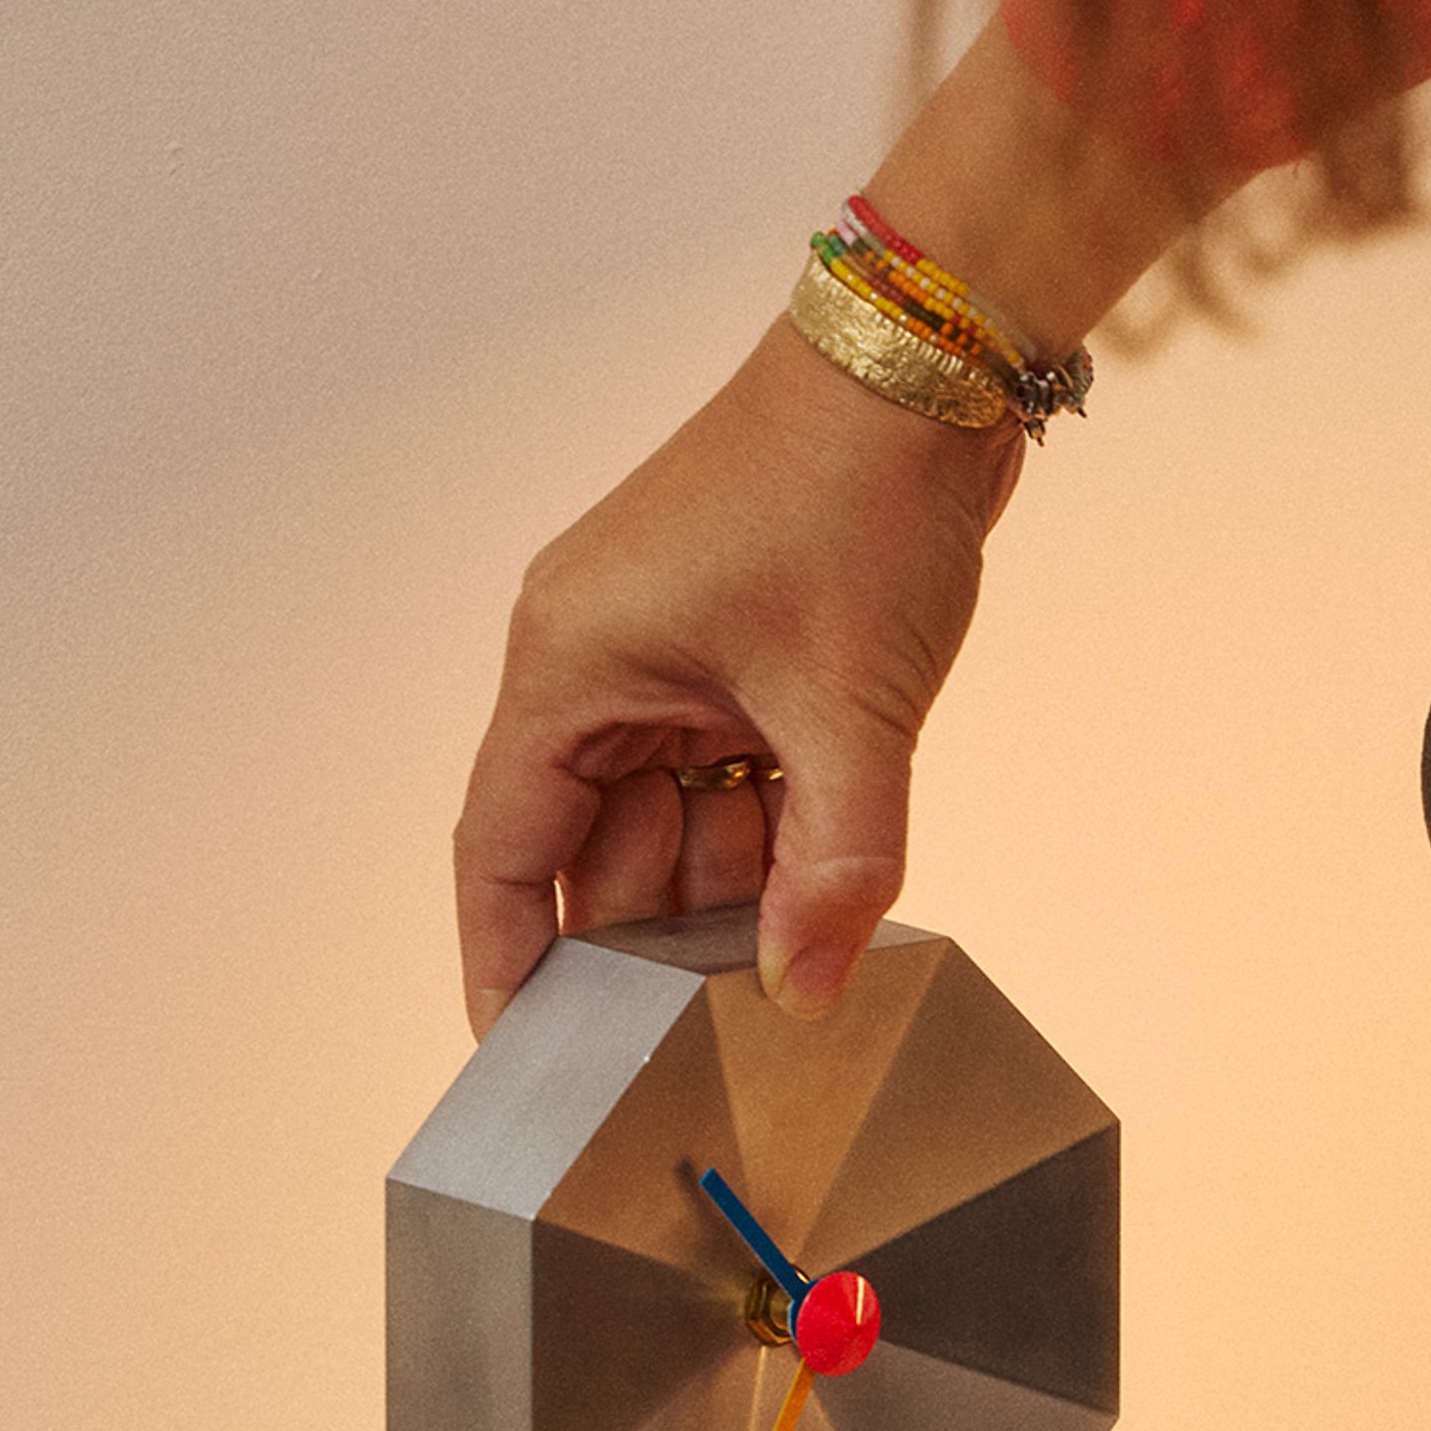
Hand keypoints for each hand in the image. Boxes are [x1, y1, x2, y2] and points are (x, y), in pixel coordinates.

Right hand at [453, 316, 1020, 1033]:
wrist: (927, 368)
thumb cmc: (855, 501)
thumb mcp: (848, 711)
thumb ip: (833, 868)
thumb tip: (804, 994)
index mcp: (568, 667)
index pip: (504, 852)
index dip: (509, 963)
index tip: (528, 1062)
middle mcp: (595, 662)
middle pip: (597, 847)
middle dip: (656, 937)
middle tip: (710, 1039)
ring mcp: (664, 654)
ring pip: (675, 818)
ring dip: (729, 887)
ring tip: (786, 967)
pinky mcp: (729, 648)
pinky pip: (727, 774)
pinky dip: (771, 831)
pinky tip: (818, 891)